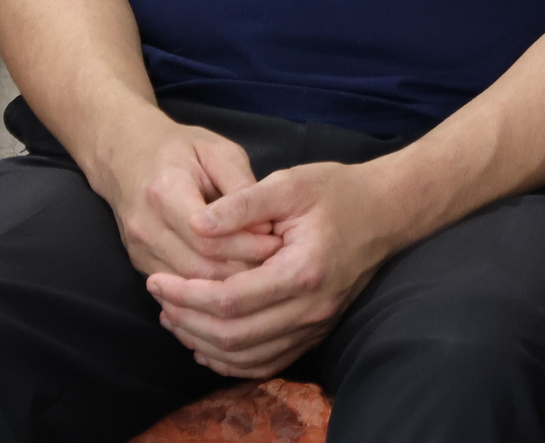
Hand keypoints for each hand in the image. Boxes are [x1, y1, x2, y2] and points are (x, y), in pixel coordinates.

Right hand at [89, 116, 286, 283]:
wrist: (126, 154)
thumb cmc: (179, 149)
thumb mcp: (217, 151)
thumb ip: (241, 186)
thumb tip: (265, 224)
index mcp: (165, 192)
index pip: (209, 237)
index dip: (247, 244)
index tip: (276, 241)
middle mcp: (147, 226)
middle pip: (200, 268)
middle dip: (242, 270)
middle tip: (275, 265)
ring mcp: (139, 248)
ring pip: (189, 284)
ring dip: (227, 285)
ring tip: (260, 275)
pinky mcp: (139, 262)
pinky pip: (177, 289)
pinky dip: (206, 289)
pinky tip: (233, 281)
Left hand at [148, 159, 405, 379]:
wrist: (386, 211)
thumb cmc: (337, 191)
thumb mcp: (289, 182)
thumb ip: (242, 202)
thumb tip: (196, 223)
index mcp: (302, 271)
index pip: (231, 299)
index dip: (187, 294)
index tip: (158, 279)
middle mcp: (311, 308)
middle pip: (235, 336)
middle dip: (188, 321)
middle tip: (159, 297)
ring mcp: (316, 325)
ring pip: (248, 357)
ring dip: (204, 343)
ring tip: (173, 316)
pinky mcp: (316, 330)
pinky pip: (268, 361)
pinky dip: (232, 360)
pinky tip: (205, 343)